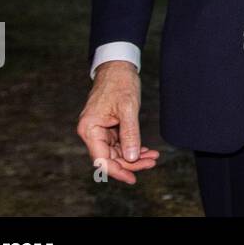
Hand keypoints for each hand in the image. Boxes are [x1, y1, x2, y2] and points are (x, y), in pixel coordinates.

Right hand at [76, 61, 159, 184]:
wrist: (118, 66)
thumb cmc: (120, 83)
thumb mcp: (128, 108)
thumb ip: (129, 134)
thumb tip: (131, 158)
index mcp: (89, 129)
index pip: (102, 159)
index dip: (118, 171)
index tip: (133, 178)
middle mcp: (91, 132)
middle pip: (110, 157)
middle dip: (131, 163)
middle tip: (152, 162)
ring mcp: (99, 130)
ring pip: (116, 152)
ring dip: (134, 156)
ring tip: (153, 157)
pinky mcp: (108, 127)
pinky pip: (119, 143)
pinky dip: (132, 147)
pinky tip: (146, 151)